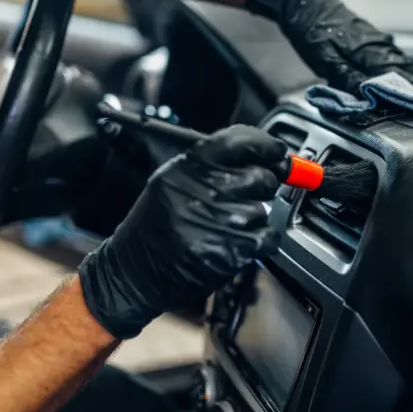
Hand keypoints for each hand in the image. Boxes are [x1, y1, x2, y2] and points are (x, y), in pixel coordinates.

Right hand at [78, 125, 287, 339]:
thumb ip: (214, 165)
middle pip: (262, 176)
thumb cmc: (155, 226)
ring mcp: (221, 220)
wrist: (134, 270)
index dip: (266, 144)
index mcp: (190, 166)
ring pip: (266, 208)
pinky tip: (237, 243)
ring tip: (226, 226)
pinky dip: (261, 241)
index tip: (278, 151)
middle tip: (241, 198)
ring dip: (255, 218)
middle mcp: (206, 189)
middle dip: (260, 187)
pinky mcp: (233, 249)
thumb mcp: (172, 181)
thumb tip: (264, 156)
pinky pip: (269, 236)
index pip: (241, 141)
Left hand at [245, 0, 412, 95]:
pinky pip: (401, 61)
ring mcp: (380, 43)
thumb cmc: (311, 29)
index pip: (406, 81)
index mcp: (372, 54)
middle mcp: (382, 47)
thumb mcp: (325, 59)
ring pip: (411, 67)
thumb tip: (370, 98)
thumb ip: (349, 80)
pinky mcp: (375, 41)